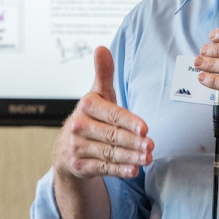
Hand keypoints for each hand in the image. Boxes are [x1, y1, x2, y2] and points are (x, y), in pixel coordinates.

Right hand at [53, 46, 153, 179]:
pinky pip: (103, 168)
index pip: (112, 114)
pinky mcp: (79, 165)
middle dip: (133, 142)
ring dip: (130, 157)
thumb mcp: (97, 94)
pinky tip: (134, 170)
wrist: (66, 147)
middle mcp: (79, 126)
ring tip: (148, 158)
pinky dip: (119, 170)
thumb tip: (101, 48)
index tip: (145, 128)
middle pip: (111, 135)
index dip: (129, 122)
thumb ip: (103, 73)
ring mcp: (78, 147)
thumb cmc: (92, 116)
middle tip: (151, 145)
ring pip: (109, 153)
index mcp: (86, 106)